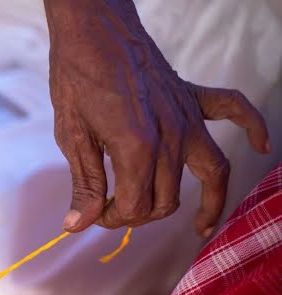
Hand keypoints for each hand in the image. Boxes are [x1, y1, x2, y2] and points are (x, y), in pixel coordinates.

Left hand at [45, 0, 269, 235]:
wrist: (92, 28)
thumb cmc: (78, 78)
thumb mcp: (72, 136)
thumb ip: (84, 184)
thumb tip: (77, 224)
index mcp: (137, 148)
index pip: (136, 206)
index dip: (113, 219)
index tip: (94, 214)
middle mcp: (171, 136)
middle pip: (167, 198)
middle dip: (140, 214)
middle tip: (114, 210)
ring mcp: (187, 116)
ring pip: (209, 171)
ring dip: (207, 201)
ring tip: (201, 226)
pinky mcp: (192, 96)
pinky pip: (235, 111)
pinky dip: (253, 127)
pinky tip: (262, 145)